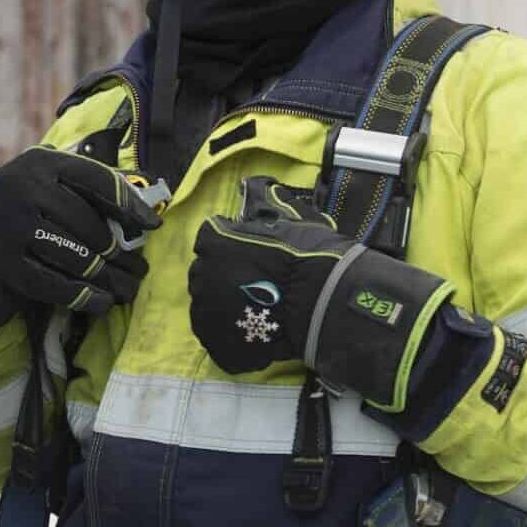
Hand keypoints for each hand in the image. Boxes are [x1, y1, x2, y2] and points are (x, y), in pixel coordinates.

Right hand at [0, 148, 161, 314]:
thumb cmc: (34, 196)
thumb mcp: (55, 174)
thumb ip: (94, 183)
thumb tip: (147, 209)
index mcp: (44, 163)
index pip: (97, 181)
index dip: (129, 205)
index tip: (152, 226)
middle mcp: (25, 189)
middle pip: (87, 225)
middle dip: (117, 250)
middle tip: (138, 268)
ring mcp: (11, 227)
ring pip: (73, 257)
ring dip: (106, 277)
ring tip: (127, 288)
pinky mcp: (3, 261)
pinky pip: (50, 284)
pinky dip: (80, 297)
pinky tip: (102, 302)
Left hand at [189, 177, 452, 407]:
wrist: (325, 302)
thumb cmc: (310, 256)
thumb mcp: (291, 218)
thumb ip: (266, 202)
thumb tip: (252, 185)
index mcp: (215, 241)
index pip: (209, 239)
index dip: (229, 245)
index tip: (249, 251)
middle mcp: (202, 274)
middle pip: (204, 272)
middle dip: (224, 274)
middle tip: (255, 282)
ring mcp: (205, 310)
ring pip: (206, 304)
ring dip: (224, 303)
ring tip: (255, 308)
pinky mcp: (215, 341)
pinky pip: (214, 334)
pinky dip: (228, 332)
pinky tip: (252, 329)